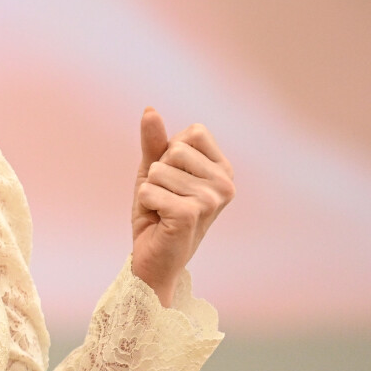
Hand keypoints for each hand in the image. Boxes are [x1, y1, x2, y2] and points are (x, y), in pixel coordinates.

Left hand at [129, 107, 231, 307]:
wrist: (153, 260)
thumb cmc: (157, 214)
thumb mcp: (155, 171)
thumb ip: (154, 142)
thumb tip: (150, 110)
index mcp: (223, 169)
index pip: (193, 132)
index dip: (171, 152)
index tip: (174, 180)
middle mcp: (225, 184)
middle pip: (174, 148)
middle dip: (158, 173)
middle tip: (165, 199)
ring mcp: (211, 200)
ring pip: (159, 170)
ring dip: (151, 191)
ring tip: (162, 211)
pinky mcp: (191, 214)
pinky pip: (150, 191)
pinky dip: (146, 204)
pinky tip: (160, 221)